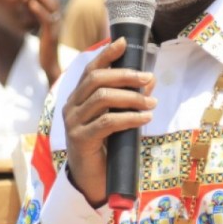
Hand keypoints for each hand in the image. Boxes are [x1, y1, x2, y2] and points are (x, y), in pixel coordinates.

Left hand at [26, 0, 63, 84]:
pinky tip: (30, 3)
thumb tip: (27, 9)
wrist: (50, 69)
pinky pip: (47, 20)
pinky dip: (38, 10)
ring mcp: (56, 29)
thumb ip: (37, 22)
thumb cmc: (45, 53)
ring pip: (51, 7)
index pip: (51, 2)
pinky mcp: (51, 36)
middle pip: (52, 1)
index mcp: (55, 21)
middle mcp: (58, 22)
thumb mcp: (41, 34)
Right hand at [61, 38, 155, 206]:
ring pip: (102, 98)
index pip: (90, 70)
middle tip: (148, 79)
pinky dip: (129, 118)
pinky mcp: (80, 139)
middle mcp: (71, 107)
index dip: (106, 54)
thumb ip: (128, 100)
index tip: (123, 42)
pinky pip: (107, 122)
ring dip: (131, 98)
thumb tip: (149, 80)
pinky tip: (144, 118)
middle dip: (125, 75)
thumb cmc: (105, 148)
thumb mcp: (118, 119)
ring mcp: (73, 123)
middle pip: (96, 80)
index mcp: (78, 99)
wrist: (91, 181)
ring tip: (152, 104)